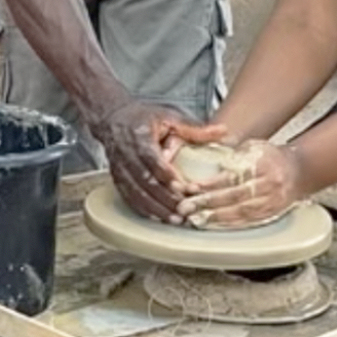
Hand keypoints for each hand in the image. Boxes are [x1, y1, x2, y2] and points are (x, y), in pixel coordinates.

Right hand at [89, 99, 194, 222]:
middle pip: (144, 181)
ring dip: (155, 209)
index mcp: (141, 137)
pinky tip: (158, 218)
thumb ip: (195, 129)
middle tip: (184, 211)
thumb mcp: (170, 117)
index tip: (184, 188)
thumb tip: (223, 131)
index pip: (153, 160)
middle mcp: (127, 154)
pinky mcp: (117, 179)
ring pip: (136, 193)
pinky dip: (143, 210)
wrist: (113, 118)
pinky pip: (129, 198)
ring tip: (174, 219)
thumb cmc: (143, 118)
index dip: (167, 176)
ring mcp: (120, 168)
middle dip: (164, 199)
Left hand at [175, 140, 310, 228]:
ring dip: (215, 218)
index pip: (232, 176)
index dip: (210, 184)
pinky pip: (248, 222)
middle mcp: (268, 185)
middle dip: (207, 203)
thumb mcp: (254, 146)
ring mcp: (271, 202)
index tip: (190, 188)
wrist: (299, 171)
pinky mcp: (271, 215)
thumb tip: (206, 155)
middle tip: (185, 207)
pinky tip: (212, 226)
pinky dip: (228, 225)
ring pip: (240, 213)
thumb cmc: (271, 156)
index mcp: (263, 164)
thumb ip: (233, 153)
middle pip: (234, 197)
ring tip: (194, 219)